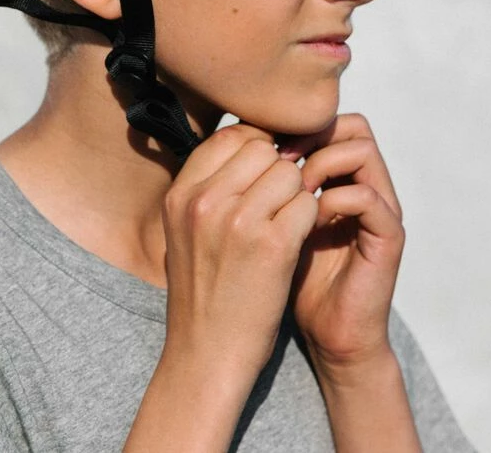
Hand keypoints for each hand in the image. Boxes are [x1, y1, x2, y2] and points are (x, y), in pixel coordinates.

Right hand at [162, 124, 317, 385]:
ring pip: (289, 172)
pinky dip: (310, 219)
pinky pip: (307, 204)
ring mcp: (238, 221)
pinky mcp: (273, 246)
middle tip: (279, 200)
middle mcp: (204, 201)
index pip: (229, 135)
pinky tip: (297, 240)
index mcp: (180, 194)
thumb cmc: (202, 292)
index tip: (266, 170)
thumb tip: (246, 143)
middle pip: (262, 148)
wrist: (206, 355)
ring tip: (286, 222)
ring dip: (296, 193)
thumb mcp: (183, 230)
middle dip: (278, 168)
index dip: (257, 146)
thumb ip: (207, 186)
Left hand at [280, 114, 404, 376]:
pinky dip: (332, 200)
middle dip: (308, 135)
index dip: (291, 125)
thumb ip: (259, 181)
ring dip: (321, 162)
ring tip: (291, 192)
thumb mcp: (265, 218)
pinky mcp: (388, 238)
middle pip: (351, 124)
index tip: (259, 145)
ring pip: (361, 149)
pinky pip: (367, 197)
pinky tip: (307, 222)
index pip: (326, 120)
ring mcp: (381, 208)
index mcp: (340, 175)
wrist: (324, 333)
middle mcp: (365, 183)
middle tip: (276, 160)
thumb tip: (228, 137)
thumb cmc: (287, 275)